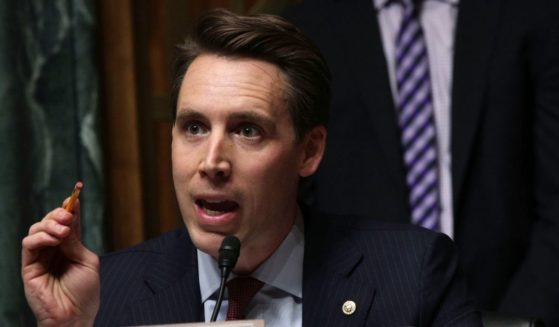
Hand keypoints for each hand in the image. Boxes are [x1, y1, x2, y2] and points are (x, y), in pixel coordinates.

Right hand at [22, 198, 99, 326]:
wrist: (75, 316)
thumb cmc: (84, 293)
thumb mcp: (87, 261)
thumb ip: (75, 241)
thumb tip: (69, 220)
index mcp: (70, 247)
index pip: (67, 222)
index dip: (70, 208)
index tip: (75, 194)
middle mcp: (54, 250)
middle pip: (50, 222)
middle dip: (59, 214)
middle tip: (68, 215)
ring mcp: (40, 257)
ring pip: (36, 230)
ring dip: (50, 224)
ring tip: (63, 230)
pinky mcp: (29, 266)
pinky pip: (29, 245)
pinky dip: (41, 237)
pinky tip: (54, 239)